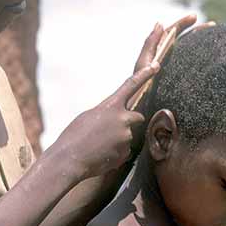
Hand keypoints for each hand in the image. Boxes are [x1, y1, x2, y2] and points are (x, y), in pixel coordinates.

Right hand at [53, 51, 161, 180]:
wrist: (70, 160)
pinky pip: (124, 151)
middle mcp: (123, 120)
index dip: (145, 74)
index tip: (155, 66)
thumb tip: (117, 119)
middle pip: (137, 117)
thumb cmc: (74, 136)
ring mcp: (126, 137)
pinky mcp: (125, 153)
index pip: (131, 85)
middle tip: (112, 130)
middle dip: (129, 122)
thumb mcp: (88, 117)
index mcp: (111, 106)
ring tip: (99, 145)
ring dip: (118, 140)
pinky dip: (115, 153)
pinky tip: (101, 155)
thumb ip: (107, 114)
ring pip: (128, 136)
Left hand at [130, 13, 215, 118]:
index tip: (195, 17)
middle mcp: (165, 59)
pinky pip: (191, 68)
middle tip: (212, 25)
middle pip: (182, 40)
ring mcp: (173, 71)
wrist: (143, 114)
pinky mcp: (179, 83)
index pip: (170, 33)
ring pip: (188, 52)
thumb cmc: (139, 90)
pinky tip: (213, 61)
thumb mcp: (143, 66)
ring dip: (201, 44)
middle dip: (195, 30)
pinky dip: (201, 61)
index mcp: (157, 53)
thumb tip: (159, 23)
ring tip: (216, 38)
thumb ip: (150, 45)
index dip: (182, 23)